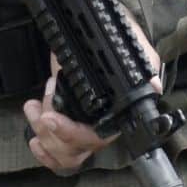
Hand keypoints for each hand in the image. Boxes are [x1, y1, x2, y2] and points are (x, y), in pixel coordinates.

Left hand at [23, 15, 161, 175]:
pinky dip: (43, 153)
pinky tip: (34, 140)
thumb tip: (154, 86)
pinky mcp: (67, 128)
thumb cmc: (116, 39)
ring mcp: (83, 129)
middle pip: (76, 150)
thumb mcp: (131, 45)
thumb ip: (143, 63)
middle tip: (41, 111)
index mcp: (119, 114)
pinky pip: (58, 155)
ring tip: (32, 107)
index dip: (71, 133)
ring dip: (42, 135)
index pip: (97, 137)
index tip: (50, 118)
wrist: (97, 31)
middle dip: (52, 133)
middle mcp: (101, 127)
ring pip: (64, 153)